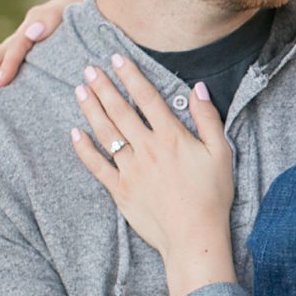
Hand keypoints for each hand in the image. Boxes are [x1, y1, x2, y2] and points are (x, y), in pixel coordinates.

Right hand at [0, 0, 97, 89]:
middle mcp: (29, 32)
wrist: (103, 1)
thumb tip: (31, 32)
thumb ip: (52, 18)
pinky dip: (5, 73)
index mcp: (35, 23)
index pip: (16, 47)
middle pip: (1, 53)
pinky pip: (19, 62)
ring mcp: (32, 41)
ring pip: (6, 57)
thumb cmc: (90, 5)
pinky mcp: (40, 50)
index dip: (8, 65)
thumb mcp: (75, 7)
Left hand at [68, 54, 234, 295]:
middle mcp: (147, 149)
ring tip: (79, 91)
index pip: (147, 98)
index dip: (130, 75)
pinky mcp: (119, 190)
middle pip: (120, 111)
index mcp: (171, 137)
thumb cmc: (212, 195)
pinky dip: (84, 149)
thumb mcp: (221, 152)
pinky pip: (96, 166)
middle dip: (103, 87)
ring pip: (105, 133)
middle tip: (88, 69)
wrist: (194, 236)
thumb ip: (208, 117)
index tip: (116, 58)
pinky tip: (74, 133)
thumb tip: (197, 87)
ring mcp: (130, 169)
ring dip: (91, 109)